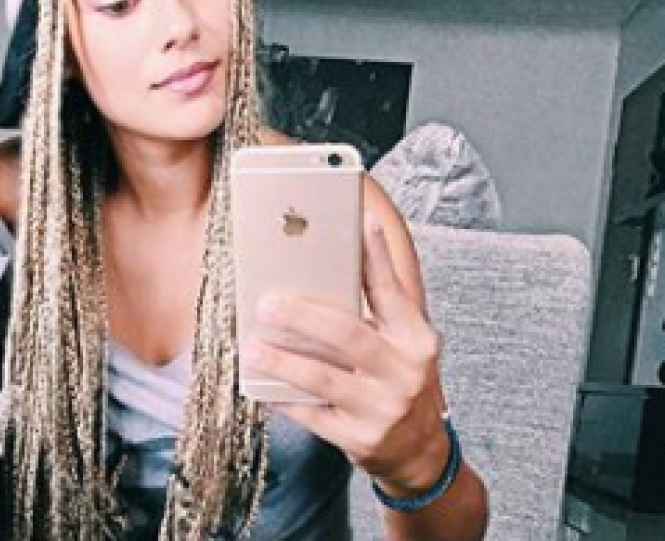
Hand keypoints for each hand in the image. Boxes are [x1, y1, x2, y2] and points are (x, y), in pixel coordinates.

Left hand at [243, 213, 449, 496]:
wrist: (418, 451)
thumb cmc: (396, 379)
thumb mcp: (399, 344)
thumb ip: (371, 313)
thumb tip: (313, 271)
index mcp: (416, 338)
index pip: (391, 290)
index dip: (375, 255)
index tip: (358, 220)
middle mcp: (404, 371)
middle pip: (348, 335)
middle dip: (303, 317)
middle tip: (266, 303)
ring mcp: (384, 408)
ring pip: (323, 378)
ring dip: (282, 361)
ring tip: (252, 348)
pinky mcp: (361, 439)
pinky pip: (313, 415)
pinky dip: (284, 399)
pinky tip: (261, 386)